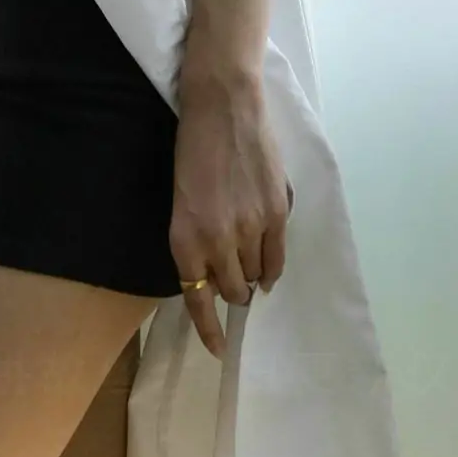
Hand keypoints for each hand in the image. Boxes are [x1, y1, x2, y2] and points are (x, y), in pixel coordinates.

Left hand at [170, 73, 291, 359]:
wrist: (222, 107)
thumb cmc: (193, 151)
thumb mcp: (180, 202)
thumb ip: (196, 240)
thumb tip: (217, 275)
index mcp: (185, 238)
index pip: (198, 299)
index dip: (208, 329)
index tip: (217, 349)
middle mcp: (217, 240)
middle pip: (231, 291)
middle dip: (231, 292)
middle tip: (233, 284)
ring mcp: (250, 228)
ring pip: (256, 277)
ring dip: (252, 278)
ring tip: (248, 264)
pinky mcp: (276, 213)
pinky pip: (277, 259)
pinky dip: (272, 269)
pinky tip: (268, 269)